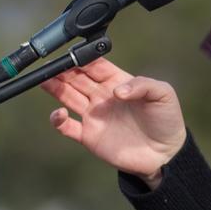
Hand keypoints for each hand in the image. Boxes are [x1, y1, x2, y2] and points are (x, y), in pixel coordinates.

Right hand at [41, 58, 186, 188]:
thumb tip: (117, 90)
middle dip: (63, 71)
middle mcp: (103, 97)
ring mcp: (95, 116)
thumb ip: (142, 85)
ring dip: (55, 88)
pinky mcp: (90, 136)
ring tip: (43, 80)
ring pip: (68, 97)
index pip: (95, 66)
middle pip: (77, 79)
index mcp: (118, 82)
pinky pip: (67, 127)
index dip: (83, 59)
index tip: (72, 54)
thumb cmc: (167, 120)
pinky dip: (58, 120)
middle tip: (50, 65)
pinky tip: (59, 113)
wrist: (165, 154)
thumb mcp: (163, 94)